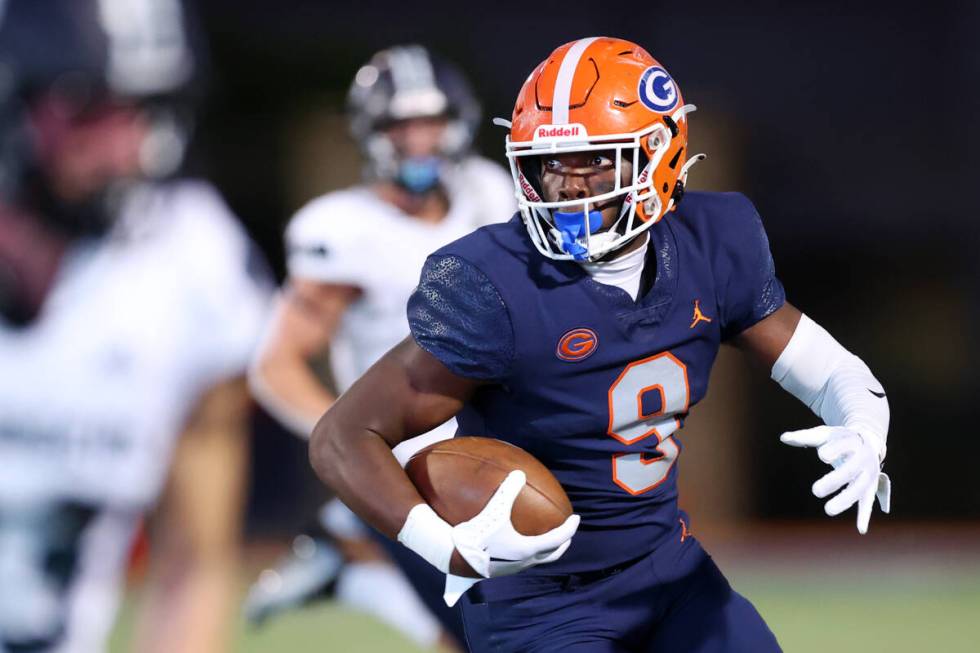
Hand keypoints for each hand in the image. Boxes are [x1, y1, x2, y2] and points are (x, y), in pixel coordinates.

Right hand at [452, 470, 579, 577]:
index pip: (557, 539)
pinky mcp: (502, 569)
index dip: (569, 528)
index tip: (576, 518)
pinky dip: (530, 551)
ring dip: (546, 550)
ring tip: (546, 538)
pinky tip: (518, 542)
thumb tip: (519, 473)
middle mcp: (525, 562)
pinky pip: (523, 560)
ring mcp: (514, 568)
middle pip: (552, 555)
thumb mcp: (494, 511)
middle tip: (567, 533)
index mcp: (528, 549)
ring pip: (537, 560)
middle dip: (562, 543)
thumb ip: (507, 491)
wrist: (456, 558)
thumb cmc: (478, 536)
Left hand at [780, 425, 890, 533]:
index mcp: (852, 441)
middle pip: (850, 470)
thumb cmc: (839, 439)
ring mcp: (869, 474)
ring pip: (859, 489)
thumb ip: (804, 437)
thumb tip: (783, 438)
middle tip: (815, 491)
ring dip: (845, 500)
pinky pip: (868, 502)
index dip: (834, 450)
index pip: (844, 445)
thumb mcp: (824, 434)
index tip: (821, 456)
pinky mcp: (870, 487)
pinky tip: (861, 529)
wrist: (868, 441)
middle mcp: (863, 458)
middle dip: (834, 480)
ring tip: (828, 510)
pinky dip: (865, 515)